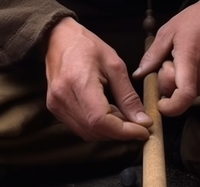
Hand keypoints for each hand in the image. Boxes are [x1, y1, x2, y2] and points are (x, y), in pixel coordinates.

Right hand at [45, 17, 152, 140]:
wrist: (58, 39)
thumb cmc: (87, 46)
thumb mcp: (115, 65)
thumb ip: (128, 96)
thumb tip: (143, 121)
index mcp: (78, 82)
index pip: (100, 120)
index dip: (124, 131)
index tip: (144, 131)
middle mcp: (62, 98)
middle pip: (95, 130)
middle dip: (120, 132)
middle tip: (139, 125)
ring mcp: (56, 105)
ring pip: (88, 133)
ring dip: (110, 131)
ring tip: (124, 118)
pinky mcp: (55, 109)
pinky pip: (80, 128)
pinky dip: (98, 128)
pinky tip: (109, 115)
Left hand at [133, 0, 199, 115]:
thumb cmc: (197, 21)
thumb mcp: (168, 32)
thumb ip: (152, 55)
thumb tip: (140, 73)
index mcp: (190, 63)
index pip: (183, 97)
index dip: (170, 107)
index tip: (160, 103)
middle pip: (175, 95)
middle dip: (165, 83)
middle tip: (167, 62)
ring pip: (181, 93)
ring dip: (174, 81)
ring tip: (178, 60)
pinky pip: (189, 90)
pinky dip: (182, 81)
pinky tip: (185, 65)